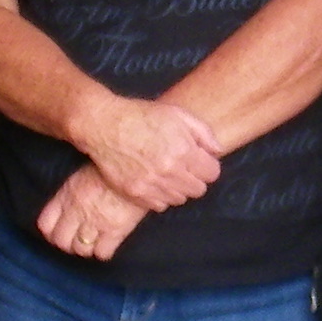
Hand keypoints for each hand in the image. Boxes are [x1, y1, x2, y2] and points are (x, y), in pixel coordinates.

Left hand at [35, 166, 147, 262]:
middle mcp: (78, 211)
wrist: (138, 167)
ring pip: (80, 249)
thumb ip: (69, 193)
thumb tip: (63, 207)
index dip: (51, 232)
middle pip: (61, 241)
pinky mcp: (115, 230)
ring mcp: (96, 222)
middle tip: (76, 239)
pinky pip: (102, 253)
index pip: (46, 225)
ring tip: (93, 240)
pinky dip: (103, 251)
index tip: (58, 231)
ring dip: (85, 247)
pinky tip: (107, 242)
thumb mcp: (82, 175)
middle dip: (67, 243)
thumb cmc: (112, 168)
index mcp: (67, 195)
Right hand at [75, 93, 221, 208]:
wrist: (104, 125)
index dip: (208, 167)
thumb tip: (217, 152)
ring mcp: (152, 184)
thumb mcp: (177, 114)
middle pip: (198, 189)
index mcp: (184, 150)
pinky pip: (160, 206)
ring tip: (168, 174)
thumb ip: (203, 133)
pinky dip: (161, 197)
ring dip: (178, 189)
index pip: (212, 173)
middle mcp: (170, 171)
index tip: (200, 162)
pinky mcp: (136, 194)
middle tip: (184, 168)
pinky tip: (155, 182)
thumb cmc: (141, 116)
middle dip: (195, 179)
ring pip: (180, 199)